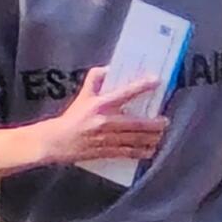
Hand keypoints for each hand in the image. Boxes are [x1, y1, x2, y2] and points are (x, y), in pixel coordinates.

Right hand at [38, 67, 169, 167]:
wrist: (56, 141)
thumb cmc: (71, 118)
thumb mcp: (82, 96)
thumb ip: (95, 79)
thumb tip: (109, 69)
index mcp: (101, 104)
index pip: (126, 92)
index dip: (143, 85)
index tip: (156, 81)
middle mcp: (106, 121)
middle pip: (138, 122)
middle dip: (155, 123)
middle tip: (164, 121)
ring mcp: (107, 138)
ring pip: (136, 139)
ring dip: (151, 138)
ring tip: (159, 136)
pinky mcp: (106, 152)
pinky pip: (128, 153)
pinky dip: (141, 152)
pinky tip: (150, 150)